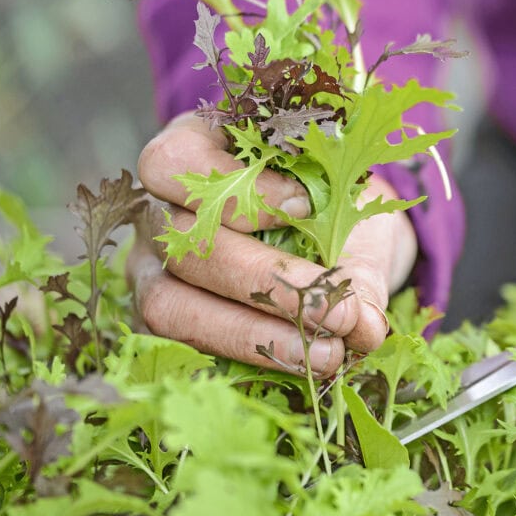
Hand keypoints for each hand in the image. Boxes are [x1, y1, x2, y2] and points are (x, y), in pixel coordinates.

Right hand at [127, 112, 417, 374]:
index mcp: (195, 148)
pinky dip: (243, 360)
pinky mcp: (162, 316)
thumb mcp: (351, 211)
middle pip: (179, 242)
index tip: (307, 204)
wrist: (337, 236)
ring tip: (322, 355)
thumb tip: (366, 327)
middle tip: (337, 314)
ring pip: (167, 304)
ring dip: (249, 336)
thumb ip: (358, 260)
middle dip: (264, 284)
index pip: (175, 158)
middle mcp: (157, 207)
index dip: (235, 188)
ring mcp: (149, 265)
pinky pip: (180, 348)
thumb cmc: (335, 203)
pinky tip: (299, 368)